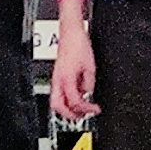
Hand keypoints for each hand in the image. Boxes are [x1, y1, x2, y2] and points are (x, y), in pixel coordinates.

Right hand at [50, 11, 97, 125]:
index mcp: (67, 79)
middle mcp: (58, 80)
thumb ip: (89, 84)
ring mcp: (56, 78)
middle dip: (69, 115)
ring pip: (55, 101)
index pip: (75, 102)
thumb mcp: (90, 67)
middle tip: (81, 116)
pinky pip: (58, 92)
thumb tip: (88, 95)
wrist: (70, 32)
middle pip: (57, 107)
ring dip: (67, 108)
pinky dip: (67, 99)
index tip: (94, 109)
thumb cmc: (79, 44)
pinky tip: (76, 97)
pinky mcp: (57, 75)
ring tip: (79, 110)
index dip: (86, 109)